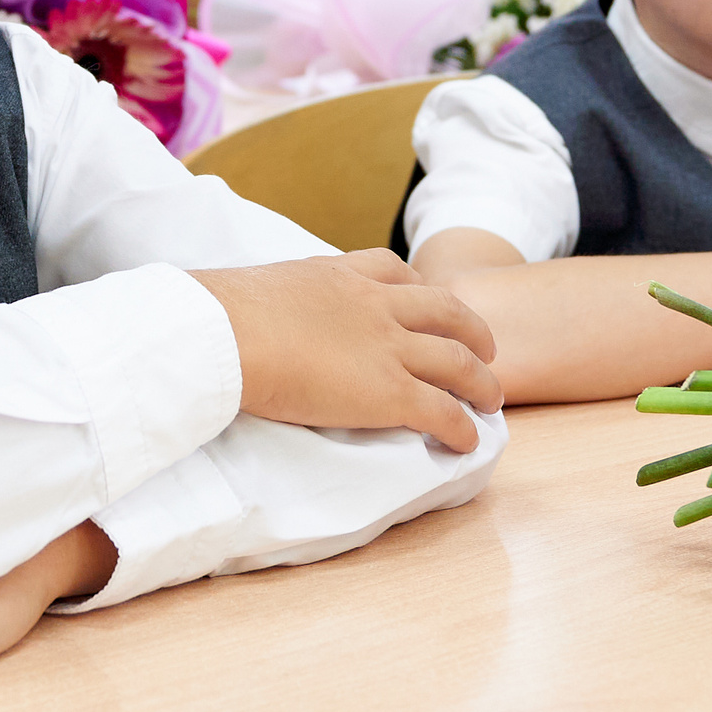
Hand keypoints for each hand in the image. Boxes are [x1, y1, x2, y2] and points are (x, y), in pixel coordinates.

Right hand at [190, 249, 501, 452]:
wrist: (226, 335)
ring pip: (457, 361)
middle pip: (445, 311)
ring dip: (481, 381)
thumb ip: (270, 301)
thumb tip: (232, 313)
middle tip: (484, 350)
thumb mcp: (256, 288)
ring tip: (491, 399)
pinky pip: (442, 411)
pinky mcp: (389, 393)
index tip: (425, 299)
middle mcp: (376, 305)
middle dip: (472, 331)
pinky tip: (468, 440)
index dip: (418, 288)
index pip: (393, 270)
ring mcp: (388, 348)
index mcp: (340, 275)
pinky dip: (462, 426)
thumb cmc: (220, 314)